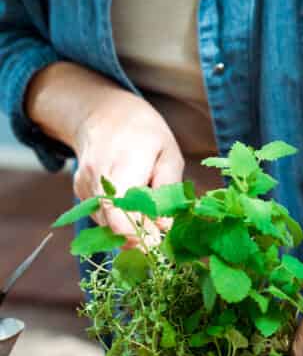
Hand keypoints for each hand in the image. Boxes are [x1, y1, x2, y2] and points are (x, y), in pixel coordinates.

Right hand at [73, 92, 182, 242]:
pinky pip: (101, 215)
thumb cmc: (146, 135)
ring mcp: (85, 183)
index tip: (156, 241)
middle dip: (136, 236)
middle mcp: (98, 173)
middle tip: (157, 237)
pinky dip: (118, 218)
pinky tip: (130, 205)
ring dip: (128, 228)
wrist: (105, 114)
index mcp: (125, 161)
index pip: (120, 208)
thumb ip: (168, 191)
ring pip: (106, 222)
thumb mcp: (169, 156)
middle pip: (112, 221)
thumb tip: (164, 226)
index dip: (137, 233)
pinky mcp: (80, 191)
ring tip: (147, 216)